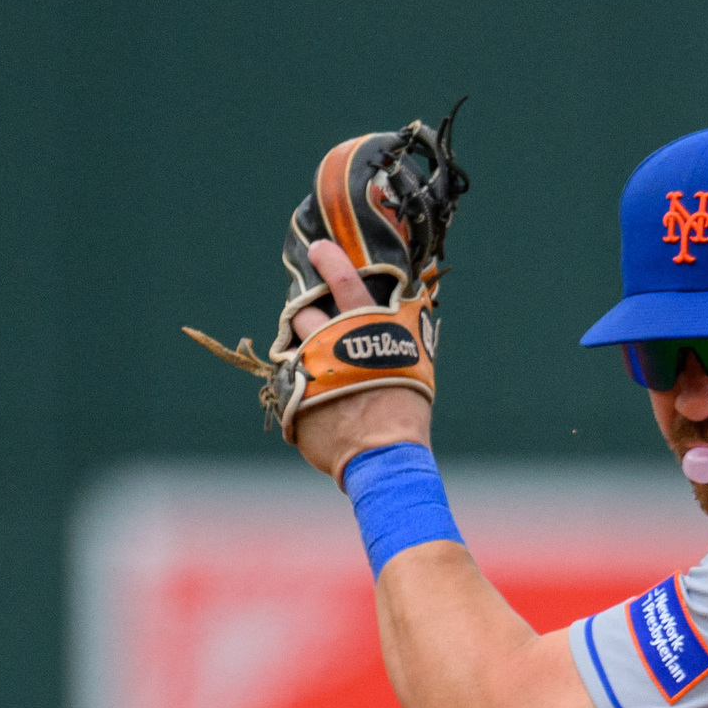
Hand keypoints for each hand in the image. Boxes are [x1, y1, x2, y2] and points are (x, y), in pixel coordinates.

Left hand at [285, 238, 430, 478]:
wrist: (384, 457)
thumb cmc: (405, 411)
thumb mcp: (416, 363)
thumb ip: (402, 332)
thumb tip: (411, 300)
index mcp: (367, 331)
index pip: (346, 282)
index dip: (331, 261)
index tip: (318, 250)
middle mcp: (332, 343)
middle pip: (306, 314)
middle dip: (308, 318)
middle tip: (321, 333)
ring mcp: (309, 369)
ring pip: (292, 345)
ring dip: (302, 351)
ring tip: (320, 369)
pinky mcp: (293, 394)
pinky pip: (290, 381)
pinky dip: (300, 386)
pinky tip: (319, 401)